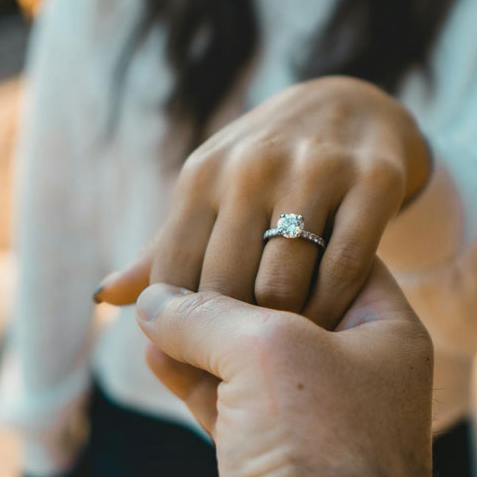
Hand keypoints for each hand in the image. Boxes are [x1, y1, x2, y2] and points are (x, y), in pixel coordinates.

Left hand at [96, 76, 430, 328]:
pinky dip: (334, 306)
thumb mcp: (211, 188)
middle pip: (226, 288)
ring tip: (286, 353)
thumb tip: (103, 298)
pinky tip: (330, 323)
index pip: (175, 275)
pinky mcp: (373, 179)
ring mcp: (316, 169)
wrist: (351, 104)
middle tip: (244, 372)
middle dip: (231, 340)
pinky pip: (346, 267)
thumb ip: (165, 247)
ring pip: (285, 284)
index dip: (181, 330)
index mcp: (204, 173)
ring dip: (284, 332)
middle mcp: (253, 166)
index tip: (198, 361)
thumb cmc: (267, 160)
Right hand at [136, 259, 434, 476]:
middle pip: (277, 306)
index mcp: (381, 329)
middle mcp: (352, 367)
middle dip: (220, 289)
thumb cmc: (322, 448)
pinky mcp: (273, 456)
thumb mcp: (267, 354)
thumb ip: (209, 314)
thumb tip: (152, 298)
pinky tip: (155, 355)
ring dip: (195, 334)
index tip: (227, 219)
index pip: (327, 256)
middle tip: (171, 266)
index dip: (276, 235)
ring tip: (152, 310)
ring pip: (245, 356)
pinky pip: (226, 401)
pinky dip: (190, 377)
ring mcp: (312, 414)